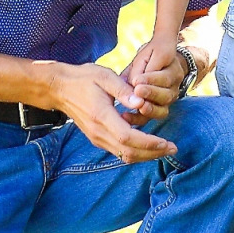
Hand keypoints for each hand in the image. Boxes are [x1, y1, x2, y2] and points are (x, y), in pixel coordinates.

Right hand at [40, 61, 177, 162]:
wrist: (59, 88)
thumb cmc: (84, 78)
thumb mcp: (105, 77)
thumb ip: (124, 90)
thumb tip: (141, 102)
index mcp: (101, 116)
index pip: (128, 137)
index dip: (149, 143)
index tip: (166, 143)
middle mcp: (98, 132)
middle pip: (129, 152)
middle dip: (153, 153)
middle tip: (174, 149)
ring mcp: (96, 137)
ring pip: (124, 155)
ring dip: (146, 155)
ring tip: (165, 149)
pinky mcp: (96, 138)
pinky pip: (119, 152)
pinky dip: (136, 152)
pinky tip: (149, 145)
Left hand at [120, 36, 186, 124]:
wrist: (159, 63)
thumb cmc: (150, 55)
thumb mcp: (149, 51)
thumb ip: (143, 64)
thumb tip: (135, 82)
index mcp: (173, 66)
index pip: (164, 75)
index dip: (150, 79)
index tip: (136, 80)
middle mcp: (174, 83)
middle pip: (167, 93)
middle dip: (151, 93)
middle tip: (137, 91)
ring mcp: (169, 97)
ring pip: (163, 107)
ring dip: (150, 108)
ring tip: (138, 106)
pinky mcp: (160, 108)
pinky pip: (152, 117)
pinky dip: (139, 118)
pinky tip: (126, 116)